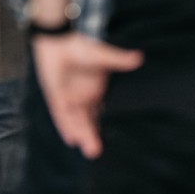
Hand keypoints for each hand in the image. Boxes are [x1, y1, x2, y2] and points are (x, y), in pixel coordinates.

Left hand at [31, 32, 143, 158]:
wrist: (57, 40)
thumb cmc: (80, 46)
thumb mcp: (100, 55)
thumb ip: (117, 60)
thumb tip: (139, 57)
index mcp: (96, 90)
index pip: (101, 112)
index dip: (103, 126)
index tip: (112, 139)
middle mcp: (83, 97)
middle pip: (88, 121)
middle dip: (92, 136)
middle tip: (96, 152)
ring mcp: (69, 98)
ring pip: (76, 121)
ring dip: (81, 135)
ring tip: (88, 151)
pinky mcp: (55, 96)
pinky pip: (59, 115)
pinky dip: (64, 126)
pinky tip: (70, 140)